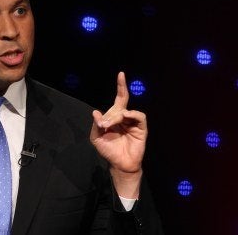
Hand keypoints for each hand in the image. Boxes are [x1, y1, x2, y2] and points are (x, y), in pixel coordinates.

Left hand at [90, 72, 147, 197]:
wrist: (119, 164)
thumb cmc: (109, 150)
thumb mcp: (97, 138)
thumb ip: (96, 125)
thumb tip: (95, 112)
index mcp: (115, 117)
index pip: (119, 98)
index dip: (121, 86)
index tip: (121, 74)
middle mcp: (125, 117)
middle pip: (121, 102)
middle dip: (112, 109)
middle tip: (104, 125)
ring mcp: (133, 122)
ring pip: (126, 111)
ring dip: (117, 117)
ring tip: (110, 127)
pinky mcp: (141, 128)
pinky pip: (139, 116)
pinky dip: (132, 115)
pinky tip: (125, 118)